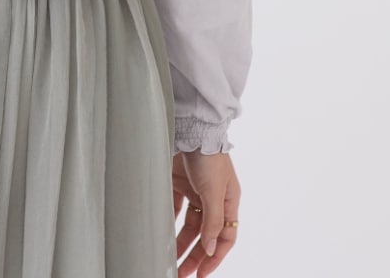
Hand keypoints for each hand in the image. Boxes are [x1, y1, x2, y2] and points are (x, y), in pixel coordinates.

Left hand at [172, 150, 240, 276]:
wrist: (192, 127)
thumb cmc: (210, 156)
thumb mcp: (215, 191)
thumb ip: (212, 220)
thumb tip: (209, 248)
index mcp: (228, 202)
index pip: (224, 237)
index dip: (214, 257)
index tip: (201, 274)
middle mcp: (213, 199)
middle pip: (204, 234)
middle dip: (194, 255)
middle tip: (182, 273)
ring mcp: (195, 190)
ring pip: (188, 224)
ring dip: (180, 241)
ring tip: (170, 259)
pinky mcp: (178, 181)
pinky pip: (175, 207)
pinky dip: (169, 220)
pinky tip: (161, 232)